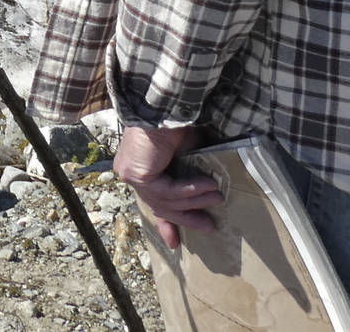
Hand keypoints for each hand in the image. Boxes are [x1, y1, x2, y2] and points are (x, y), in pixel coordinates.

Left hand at [112, 124, 218, 248]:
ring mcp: (131, 174)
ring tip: (218, 198)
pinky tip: (207, 186)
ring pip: (166, 202)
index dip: (166, 223)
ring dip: (195, 202)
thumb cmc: (176, 123)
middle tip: (209, 226)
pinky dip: (189, 191)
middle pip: (160, 206)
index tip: (175, 244)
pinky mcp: (136, 174)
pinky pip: (167, 192)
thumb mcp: (188, 153)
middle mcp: (132, 172)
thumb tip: (211, 193)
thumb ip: (193, 174)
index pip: (153, 201)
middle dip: (185, 219)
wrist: (165, 105)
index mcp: (141, 168)